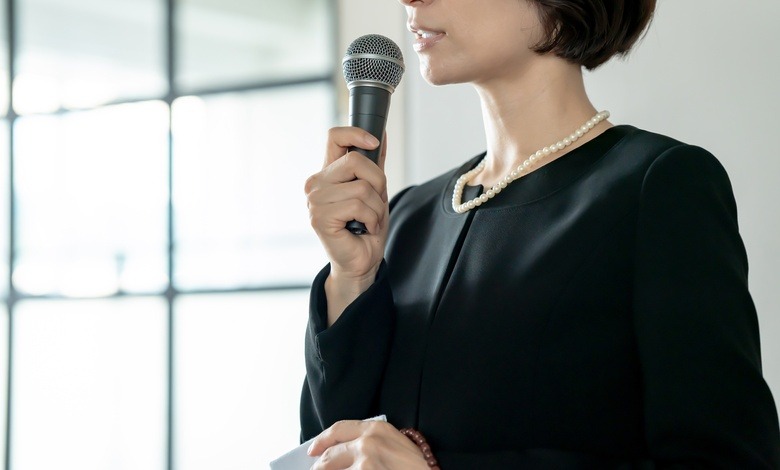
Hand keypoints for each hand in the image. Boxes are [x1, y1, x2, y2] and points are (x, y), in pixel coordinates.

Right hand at [304, 127, 389, 323]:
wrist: (361, 261)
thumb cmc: (366, 228)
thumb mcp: (375, 191)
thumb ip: (375, 164)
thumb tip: (383, 135)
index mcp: (328, 172)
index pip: (335, 136)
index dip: (356, 133)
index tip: (375, 142)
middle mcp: (317, 183)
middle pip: (356, 160)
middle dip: (378, 183)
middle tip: (375, 203)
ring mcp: (315, 200)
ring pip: (361, 187)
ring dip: (376, 207)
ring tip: (369, 220)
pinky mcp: (319, 217)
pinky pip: (358, 205)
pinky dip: (371, 218)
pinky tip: (364, 228)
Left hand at [308, 420, 428, 469]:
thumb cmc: (417, 468)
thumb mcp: (396, 445)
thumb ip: (371, 442)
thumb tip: (342, 453)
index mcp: (376, 429)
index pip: (338, 430)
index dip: (322, 441)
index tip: (313, 451)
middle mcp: (367, 444)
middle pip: (328, 459)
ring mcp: (364, 466)